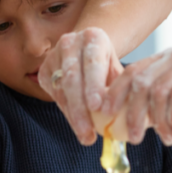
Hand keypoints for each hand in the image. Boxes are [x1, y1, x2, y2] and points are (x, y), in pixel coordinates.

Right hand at [38, 28, 123, 145]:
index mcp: (93, 37)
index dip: (94, 84)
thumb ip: (120, 89)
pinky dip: (66, 112)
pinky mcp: (44, 70)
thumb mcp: (117, 71)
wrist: (88, 53)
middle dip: (80, 107)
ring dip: (73, 115)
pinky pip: (54, 95)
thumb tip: (127, 115)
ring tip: (85, 135)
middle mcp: (70, 42)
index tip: (97, 106)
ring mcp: (54, 55)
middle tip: (88, 131)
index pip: (93, 62)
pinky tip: (77, 125)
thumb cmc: (107, 65)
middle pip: (73, 77)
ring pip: (62, 89)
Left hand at [103, 47, 171, 145]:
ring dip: (156, 122)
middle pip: (138, 83)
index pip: (131, 73)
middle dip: (130, 114)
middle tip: (133, 138)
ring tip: (166, 139)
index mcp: (169, 58)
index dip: (113, 94)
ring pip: (156, 93)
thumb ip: (166, 105)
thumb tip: (136, 123)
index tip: (106, 117)